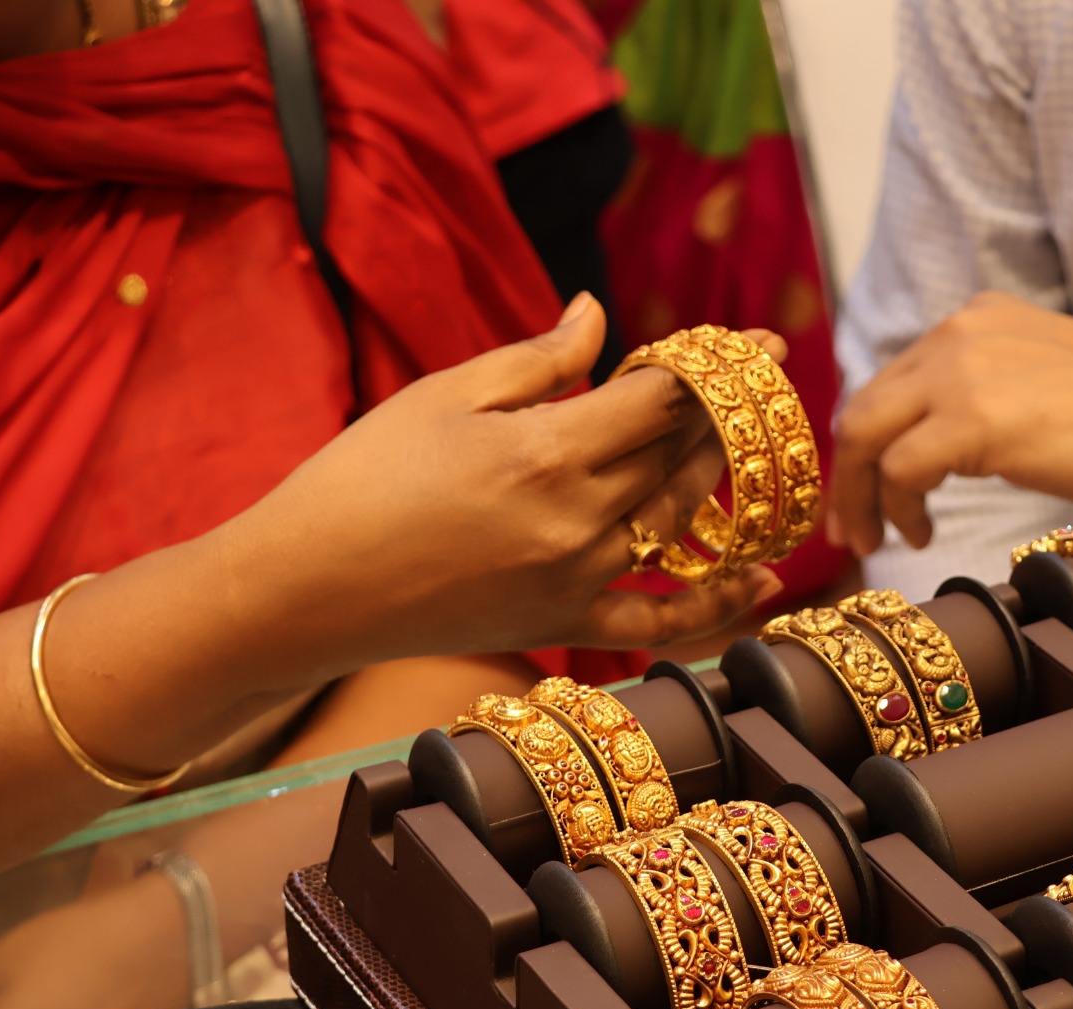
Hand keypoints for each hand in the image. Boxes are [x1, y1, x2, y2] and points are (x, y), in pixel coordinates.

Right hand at [222, 297, 788, 680]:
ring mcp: (575, 582)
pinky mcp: (562, 629)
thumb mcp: (446, 395)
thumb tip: (598, 316)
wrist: (307, 587)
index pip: (665, 400)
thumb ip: (538, 359)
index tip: (763, 341)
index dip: (722, 366)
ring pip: (681, 521)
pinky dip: (717, 605)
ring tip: (746, 447)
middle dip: (726, 414)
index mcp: (548, 451)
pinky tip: (764, 580)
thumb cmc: (362, 475)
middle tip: (752, 385)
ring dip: (722, 479)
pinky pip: (659, 621)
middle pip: (682, 456)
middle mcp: (577, 521)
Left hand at [827, 292, 1072, 555]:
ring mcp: (960, 372)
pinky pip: (902, 469)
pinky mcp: (972, 419)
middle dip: (849, 474)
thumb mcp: (1035, 375)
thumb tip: (936, 439)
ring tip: (881, 538)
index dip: (869, 441)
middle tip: (849, 528)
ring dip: (863, 497)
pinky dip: (899, 508)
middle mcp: (956, 335)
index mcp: (972, 321)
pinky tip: (922, 532)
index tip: (865, 488)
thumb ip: (981, 388)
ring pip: (869, 436)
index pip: (891, 382)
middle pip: (866, 408)